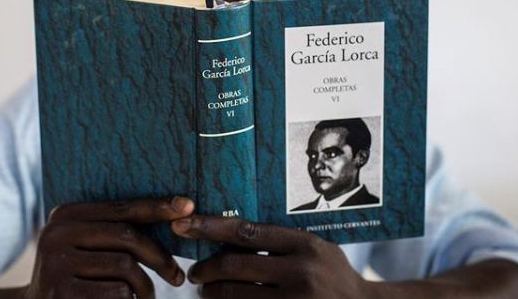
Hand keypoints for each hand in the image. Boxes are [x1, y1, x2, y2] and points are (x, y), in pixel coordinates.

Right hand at [21, 197, 193, 298]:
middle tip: (178, 277)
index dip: (157, 207)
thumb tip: (176, 212)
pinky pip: (117, 293)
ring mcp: (56, 264)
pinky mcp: (61, 293)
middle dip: (160, 256)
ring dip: (145, 286)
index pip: (122, 208)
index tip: (188, 206)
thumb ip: (116, 232)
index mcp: (66, 215)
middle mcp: (57, 234)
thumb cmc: (76, 279)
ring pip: (125, 267)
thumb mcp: (86, 248)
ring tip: (147, 297)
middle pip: (126, 236)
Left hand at [171, 215, 369, 298]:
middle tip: (196, 271)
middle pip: (234, 265)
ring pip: (235, 295)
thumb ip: (278, 242)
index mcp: (303, 244)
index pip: (246, 231)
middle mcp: (300, 272)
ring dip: (212, 293)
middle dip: (206, 268)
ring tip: (206, 290)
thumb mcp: (314, 248)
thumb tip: (227, 234)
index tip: (185, 225)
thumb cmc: (332, 275)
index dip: (210, 228)